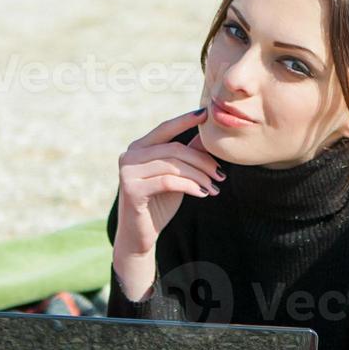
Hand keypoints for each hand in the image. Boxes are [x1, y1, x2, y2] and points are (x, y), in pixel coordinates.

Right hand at [114, 107, 223, 256]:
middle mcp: (129, 155)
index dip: (185, 120)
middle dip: (202, 160)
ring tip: (214, 187)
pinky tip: (202, 194)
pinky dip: (189, 186)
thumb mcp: (176, 175)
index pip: (165, 128)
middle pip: (174, 149)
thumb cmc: (159, 203)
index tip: (206, 113)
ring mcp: (127, 172)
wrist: (140, 236)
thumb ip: (187, 154)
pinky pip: (168, 182)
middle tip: (221, 174)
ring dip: (199, 176)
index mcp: (139, 147)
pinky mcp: (131, 189)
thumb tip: (206, 134)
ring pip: (173, 165)